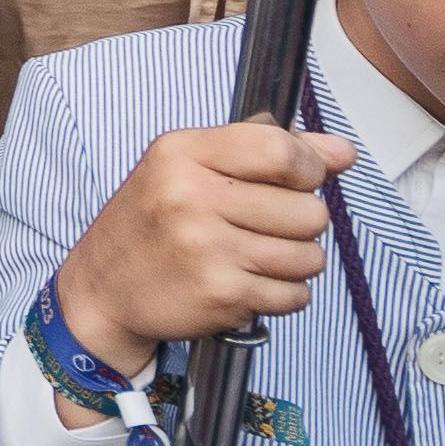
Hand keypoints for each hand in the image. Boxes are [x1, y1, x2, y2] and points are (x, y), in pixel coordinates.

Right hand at [49, 120, 357, 380]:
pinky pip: (296, 295)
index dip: (310, 167)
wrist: (101, 289)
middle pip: (308, 210)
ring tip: (256, 256)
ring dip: (295, 261)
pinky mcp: (222, 296)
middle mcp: (192, 198)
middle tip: (266, 226)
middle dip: (302, 222)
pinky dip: (282, 294)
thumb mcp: (188, 165)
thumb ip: (265, 149)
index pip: (281, 150)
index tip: (301, 179)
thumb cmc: (151, 222)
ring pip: (310, 256)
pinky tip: (248, 283)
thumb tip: (343, 152)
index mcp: (183, 153)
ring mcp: (207, 250)